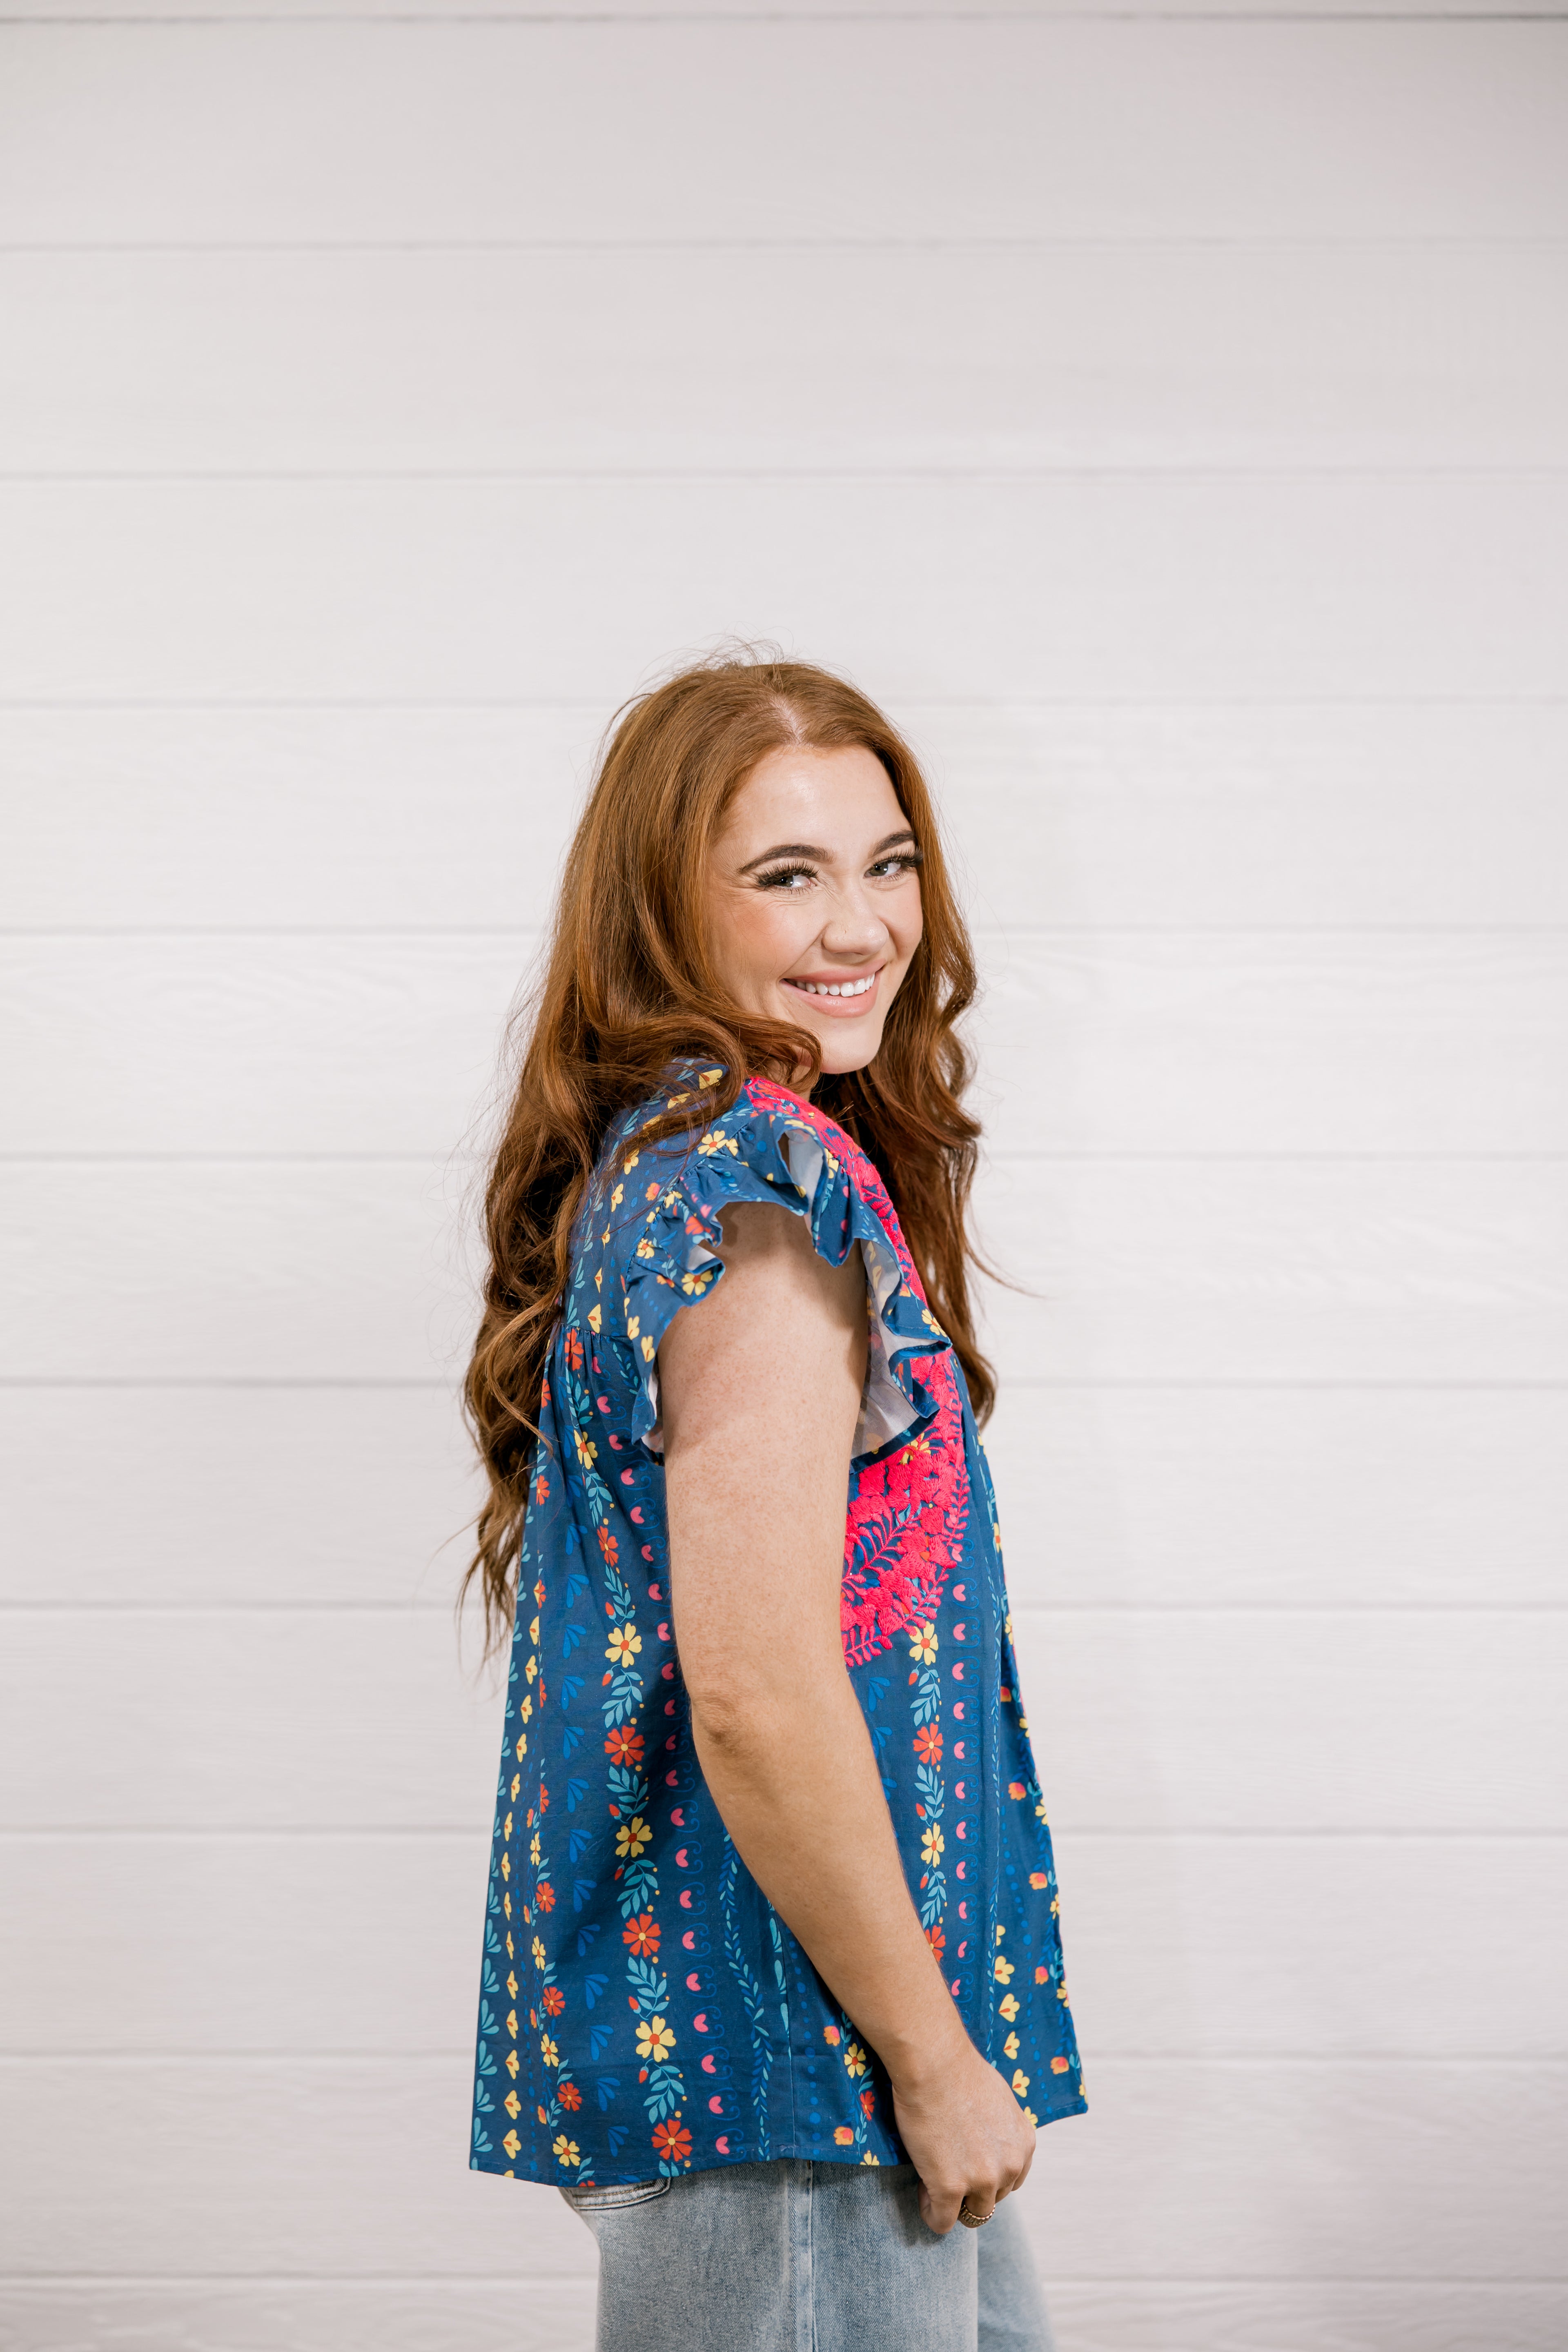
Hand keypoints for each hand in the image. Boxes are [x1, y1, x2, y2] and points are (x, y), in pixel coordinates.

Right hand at [889, 2035, 1037, 2234]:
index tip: (966, 2162)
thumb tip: (987, 2142)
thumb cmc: (959, 2070)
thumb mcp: (998, 2101)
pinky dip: (931, 2214)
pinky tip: (922, 2193)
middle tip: (946, 2167)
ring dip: (953, 2204)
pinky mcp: (950, 2188)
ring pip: (972, 2215)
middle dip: (971, 2189)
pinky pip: (942, 2221)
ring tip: (932, 2181)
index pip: (1012, 2181)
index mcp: (1024, 2145)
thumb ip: (1000, 2130)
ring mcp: (981, 2180)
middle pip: (992, 2199)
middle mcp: (1009, 2166)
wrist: (935, 2062)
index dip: (987, 2175)